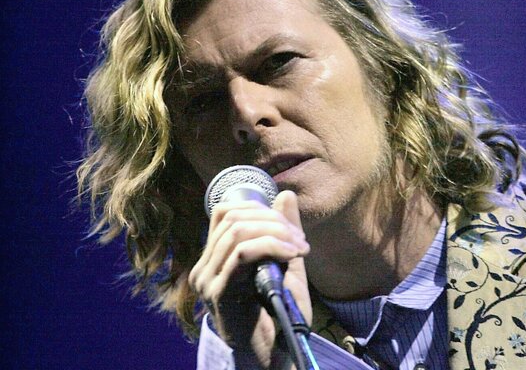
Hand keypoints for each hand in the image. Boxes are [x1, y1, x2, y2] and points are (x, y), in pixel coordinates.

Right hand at [189, 190, 310, 368]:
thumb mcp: (285, 262)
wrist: (275, 351)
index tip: (289, 227)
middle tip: (300, 241)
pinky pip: (241, 255)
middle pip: (233, 219)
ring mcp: (207, 280)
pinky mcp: (217, 293)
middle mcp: (204, 267)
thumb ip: (283, 231)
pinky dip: (271, 247)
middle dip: (273, 222)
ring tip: (299, 248)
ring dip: (276, 234)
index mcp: (216, 258)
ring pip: (237, 234)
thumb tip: (285, 194)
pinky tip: (291, 255)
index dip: (258, 209)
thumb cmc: (278, 311)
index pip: (225, 212)